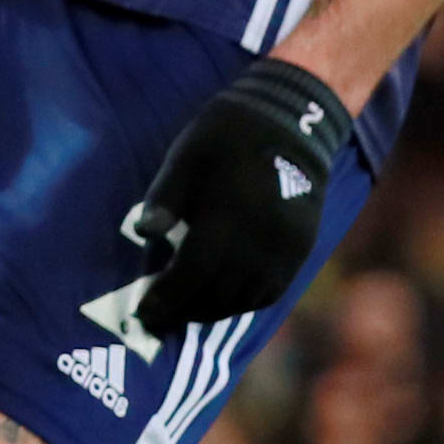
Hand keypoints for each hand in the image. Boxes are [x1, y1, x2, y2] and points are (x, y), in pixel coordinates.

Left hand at [106, 55, 354, 345]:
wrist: (295, 122)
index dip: (166, 299)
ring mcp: (285, 249)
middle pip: (217, 294)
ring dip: (213, 311)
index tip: (143, 314)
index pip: (191, 275)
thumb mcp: (186, 156)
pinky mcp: (302, 249)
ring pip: (245, 299)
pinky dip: (244, 302)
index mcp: (226, 219)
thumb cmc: (228, 136)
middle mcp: (259, 243)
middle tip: (157, 321)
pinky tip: (224, 300)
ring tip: (186, 313)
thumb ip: (164, 198)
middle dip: (184, 311)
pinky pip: (272, 291)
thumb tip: (142, 233)